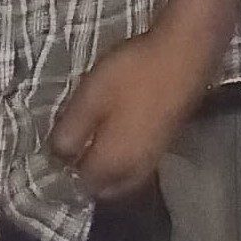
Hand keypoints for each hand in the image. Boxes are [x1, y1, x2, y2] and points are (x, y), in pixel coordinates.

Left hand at [49, 24, 217, 198]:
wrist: (185, 53)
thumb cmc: (132, 74)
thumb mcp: (90, 97)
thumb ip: (69, 132)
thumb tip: (56, 156)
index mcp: (112, 164)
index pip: (81, 185)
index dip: (64, 170)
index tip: (55, 148)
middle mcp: (135, 171)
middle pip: (105, 187)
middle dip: (88, 174)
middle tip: (74, 146)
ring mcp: (156, 157)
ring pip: (124, 177)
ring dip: (108, 168)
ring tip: (95, 140)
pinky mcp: (169, 142)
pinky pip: (139, 163)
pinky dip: (125, 157)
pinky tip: (120, 133)